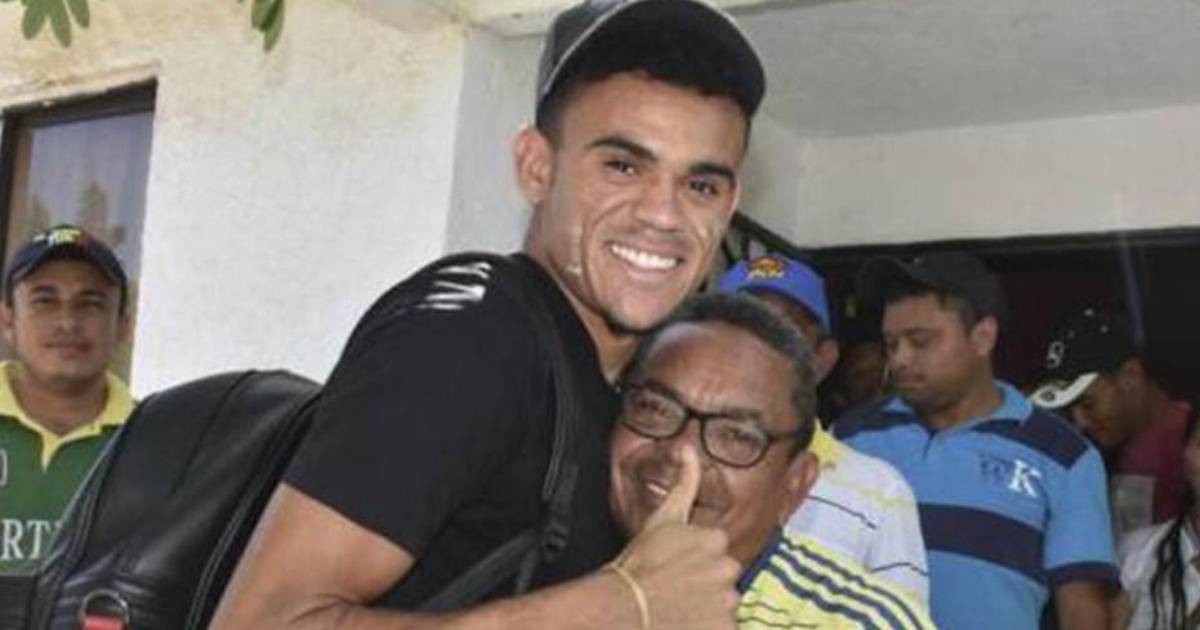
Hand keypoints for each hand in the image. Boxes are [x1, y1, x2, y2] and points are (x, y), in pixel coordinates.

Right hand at [612, 445, 740, 629]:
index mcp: (716, 540)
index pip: (717, 552)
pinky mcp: (725, 629)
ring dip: (707, 609)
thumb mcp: (661, 517)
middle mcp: (728, 569)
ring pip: (724, 606)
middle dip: (705, 585)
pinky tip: (686, 622)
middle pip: (723, 579)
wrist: (623, 607)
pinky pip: (724, 628)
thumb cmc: (638, 565)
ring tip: (679, 609)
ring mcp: (727, 602)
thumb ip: (684, 482)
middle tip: (677, 590)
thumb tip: (687, 449)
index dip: (696, 562)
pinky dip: (708, 627)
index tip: (678, 568)